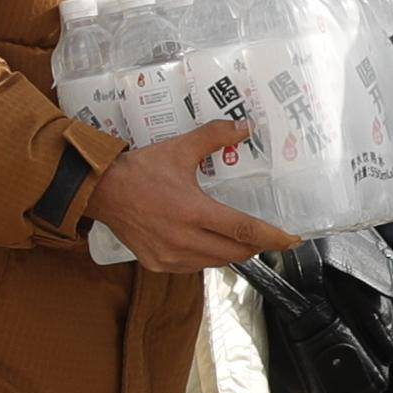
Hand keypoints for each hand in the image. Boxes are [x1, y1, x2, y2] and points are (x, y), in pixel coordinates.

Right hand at [78, 114, 295, 271]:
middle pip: (236, 251)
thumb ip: (214, 136)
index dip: (272, 236)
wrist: (100, 191)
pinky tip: (206, 242)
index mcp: (193, 211)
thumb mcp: (179, 149)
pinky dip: (207, 256)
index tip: (292, 239)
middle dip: (255, 244)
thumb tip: (244, 126)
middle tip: (266, 235)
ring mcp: (170, 255)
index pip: (244, 230)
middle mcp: (184, 239)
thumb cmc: (140, 170)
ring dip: (232, 251)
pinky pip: (194, 266)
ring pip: (217, 261)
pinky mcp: (158, 264)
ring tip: (237, 237)